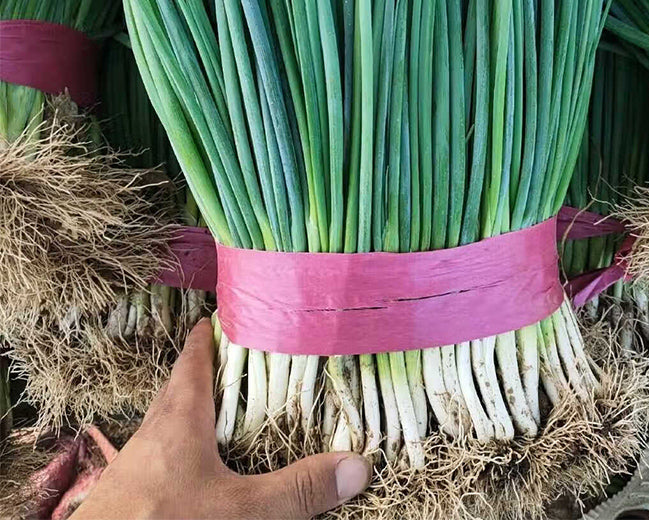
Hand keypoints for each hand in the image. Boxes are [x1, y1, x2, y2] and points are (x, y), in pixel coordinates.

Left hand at [71, 319, 371, 518]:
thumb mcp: (239, 511)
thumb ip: (295, 490)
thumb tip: (357, 465)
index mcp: (180, 416)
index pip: (195, 356)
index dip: (213, 332)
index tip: (234, 313)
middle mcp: (153, 430)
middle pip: (181, 385)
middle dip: (209, 370)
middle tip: (244, 361)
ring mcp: (136, 462)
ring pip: (167, 420)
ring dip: (194, 411)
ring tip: (226, 413)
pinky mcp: (127, 491)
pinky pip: (158, 453)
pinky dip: (181, 448)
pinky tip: (198, 470)